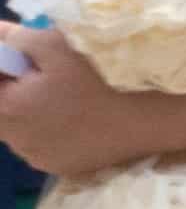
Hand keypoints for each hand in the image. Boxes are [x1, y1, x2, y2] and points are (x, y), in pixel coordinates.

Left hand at [0, 32, 165, 178]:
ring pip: (18, 133)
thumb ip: (14, 39)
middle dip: (13, 94)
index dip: (6, 73)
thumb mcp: (54, 45)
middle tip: (47, 81)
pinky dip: (48, 135)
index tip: (27, 66)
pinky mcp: (59, 169)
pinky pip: (40, 148)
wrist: (148, 117)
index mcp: (8, 108)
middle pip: (0, 112)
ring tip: (64, 102)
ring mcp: (38, 158)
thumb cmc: (100, 77)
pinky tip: (74, 124)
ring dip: (29, 116)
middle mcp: (16, 140)